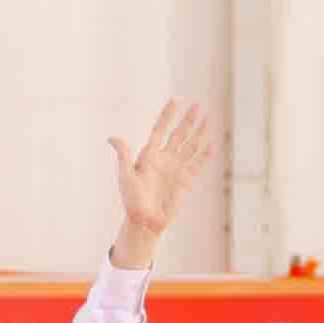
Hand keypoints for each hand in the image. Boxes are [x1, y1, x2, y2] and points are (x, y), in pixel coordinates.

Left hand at [108, 100, 213, 266]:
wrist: (144, 220)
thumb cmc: (131, 200)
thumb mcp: (125, 176)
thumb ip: (123, 156)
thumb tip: (112, 138)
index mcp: (150, 155)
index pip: (160, 130)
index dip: (167, 116)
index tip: (174, 101)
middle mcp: (164, 159)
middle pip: (179, 134)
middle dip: (187, 120)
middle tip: (196, 105)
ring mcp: (176, 168)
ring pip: (190, 146)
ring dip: (199, 133)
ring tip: (206, 119)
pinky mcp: (185, 180)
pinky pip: (197, 164)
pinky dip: (205, 156)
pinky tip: (211, 146)